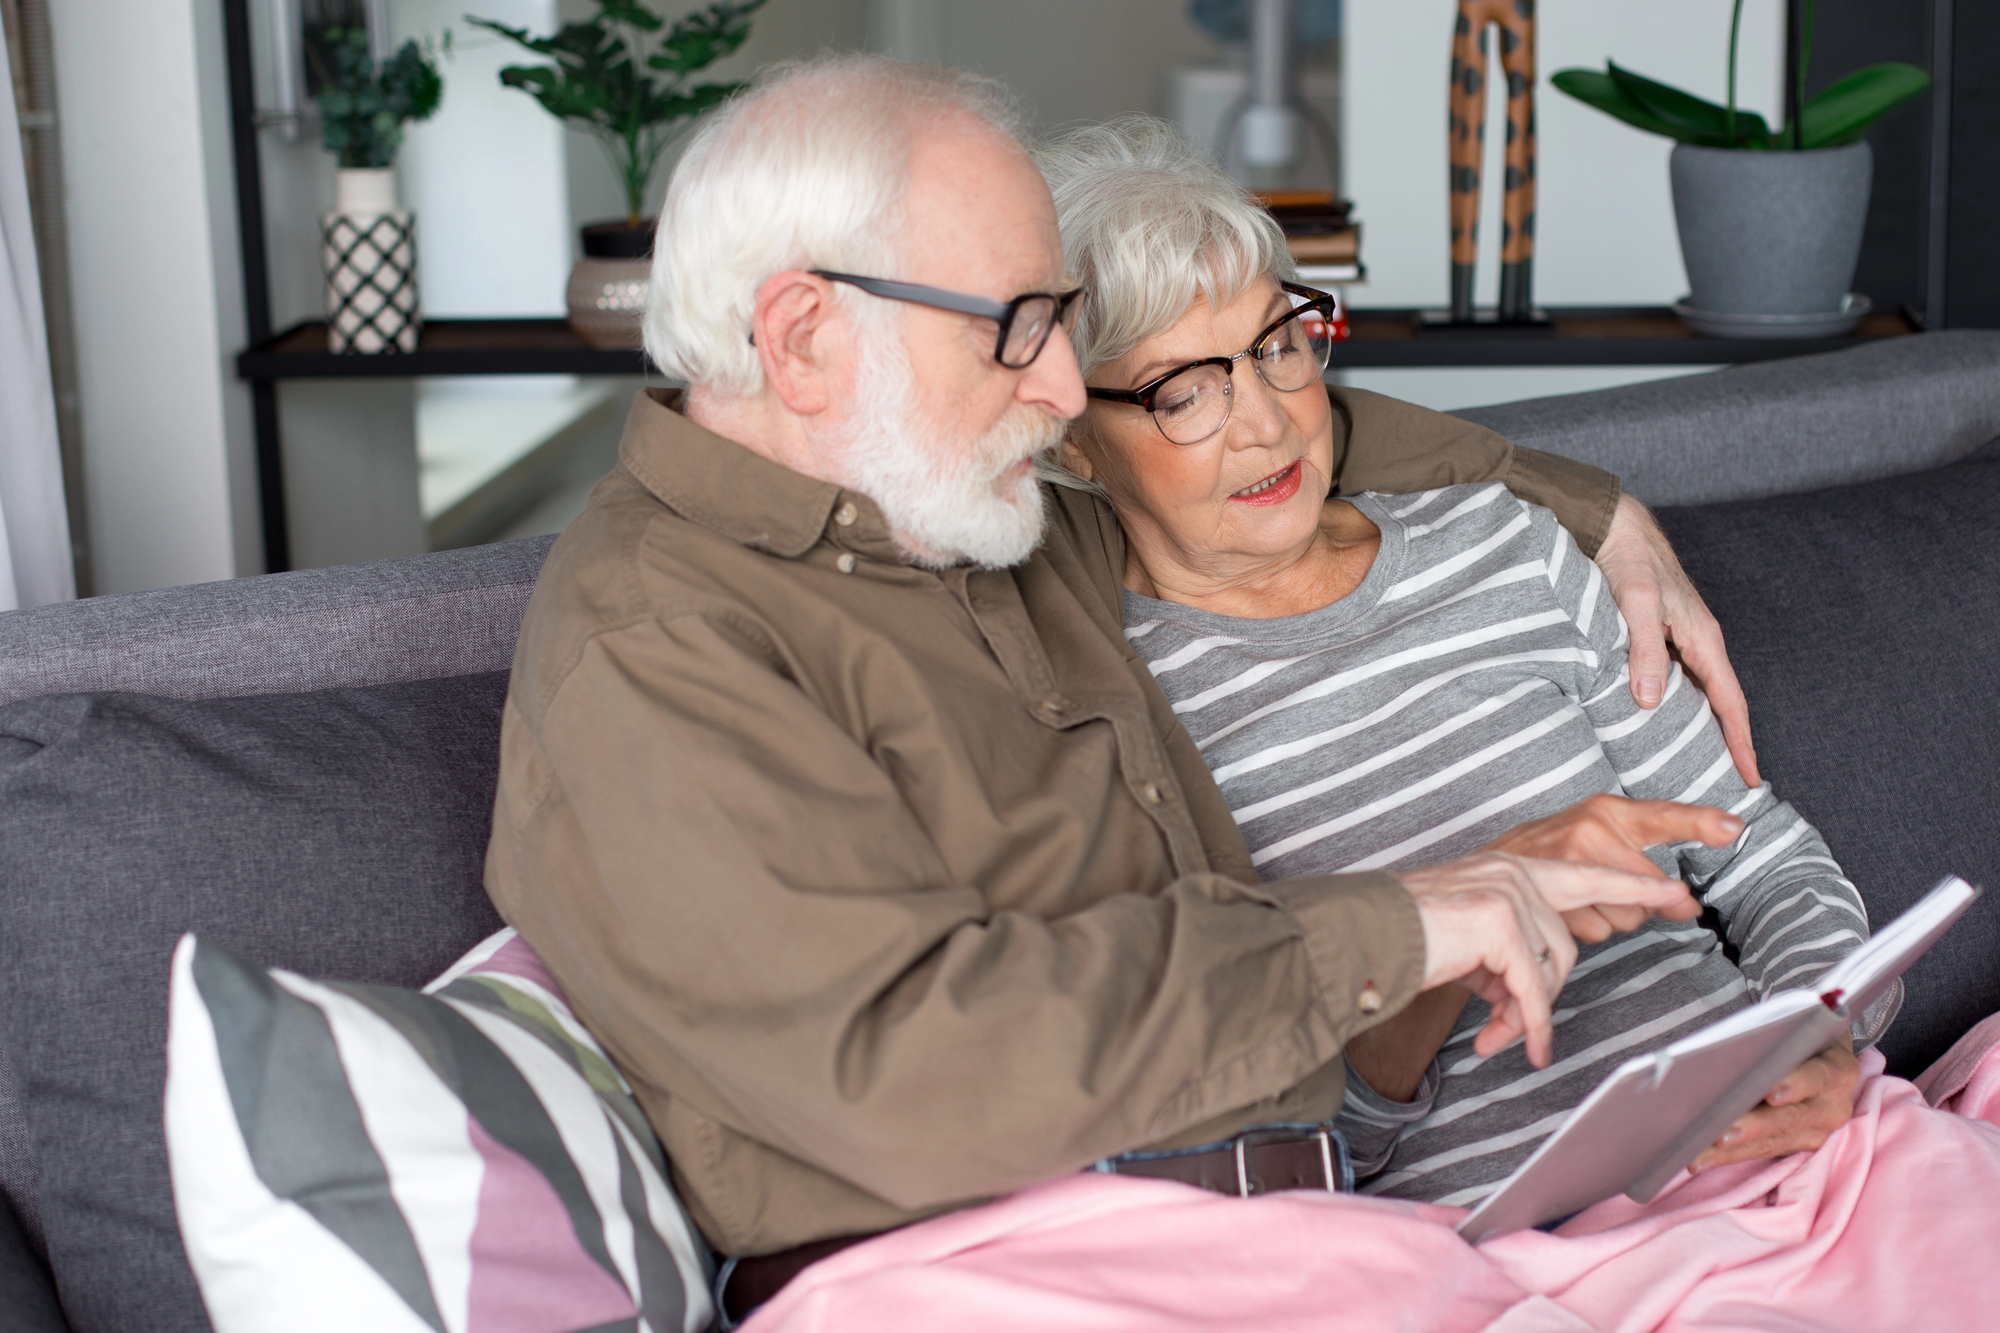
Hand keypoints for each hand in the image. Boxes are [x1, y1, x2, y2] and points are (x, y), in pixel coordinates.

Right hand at [1397, 854, 1694, 1068]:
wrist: (1357, 935)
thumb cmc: (1403, 940)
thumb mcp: (1468, 946)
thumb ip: (1506, 960)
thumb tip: (1525, 1008)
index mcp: (1507, 866)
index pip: (1585, 874)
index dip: (1633, 885)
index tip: (1676, 892)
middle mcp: (1512, 870)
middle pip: (1567, 942)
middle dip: (1544, 995)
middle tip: (1517, 1032)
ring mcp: (1507, 892)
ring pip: (1552, 967)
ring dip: (1526, 1011)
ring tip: (1493, 1033)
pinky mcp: (1498, 921)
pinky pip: (1532, 988)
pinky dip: (1530, 1024)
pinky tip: (1519, 1047)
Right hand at [1483, 794, 1734, 941]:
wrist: (1491, 864)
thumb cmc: (1556, 848)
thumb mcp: (1603, 836)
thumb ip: (1651, 865)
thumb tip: (1688, 907)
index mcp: (1608, 811)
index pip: (1663, 815)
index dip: (1701, 822)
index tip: (1735, 829)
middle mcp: (1590, 830)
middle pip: (1649, 892)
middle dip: (1638, 904)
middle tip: (1610, 889)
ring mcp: (1568, 861)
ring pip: (1625, 917)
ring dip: (1610, 918)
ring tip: (1584, 898)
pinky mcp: (1551, 892)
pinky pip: (1596, 930)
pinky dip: (1586, 928)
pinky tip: (1567, 909)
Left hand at [1594, 494, 1759, 787]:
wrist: (1614, 527)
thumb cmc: (1630, 561)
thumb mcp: (1637, 604)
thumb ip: (1644, 651)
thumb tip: (1650, 701)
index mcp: (1703, 640)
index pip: (1730, 703)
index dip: (1740, 743)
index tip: (1749, 778)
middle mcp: (1697, 644)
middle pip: (1720, 705)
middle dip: (1727, 744)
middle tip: (1727, 786)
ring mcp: (1680, 640)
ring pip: (1697, 694)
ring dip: (1701, 728)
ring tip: (1697, 766)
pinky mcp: (1659, 636)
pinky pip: (1676, 681)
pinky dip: (1676, 707)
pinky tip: (1661, 725)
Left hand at [1689, 1037, 1859, 1173]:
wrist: (1815, 1051)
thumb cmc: (1793, 1034)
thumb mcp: (1791, 1029)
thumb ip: (1772, 1041)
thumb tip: (1729, 1051)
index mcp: (1838, 1069)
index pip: (1818, 1076)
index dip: (1796, 1084)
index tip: (1772, 1094)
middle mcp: (1833, 1105)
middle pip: (1791, 1117)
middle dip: (1754, 1126)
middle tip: (1721, 1133)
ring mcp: (1818, 1130)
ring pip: (1773, 1141)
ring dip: (1732, 1150)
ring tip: (1701, 1154)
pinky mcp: (1798, 1146)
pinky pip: (1762, 1152)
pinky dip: (1729, 1156)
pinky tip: (1700, 1160)